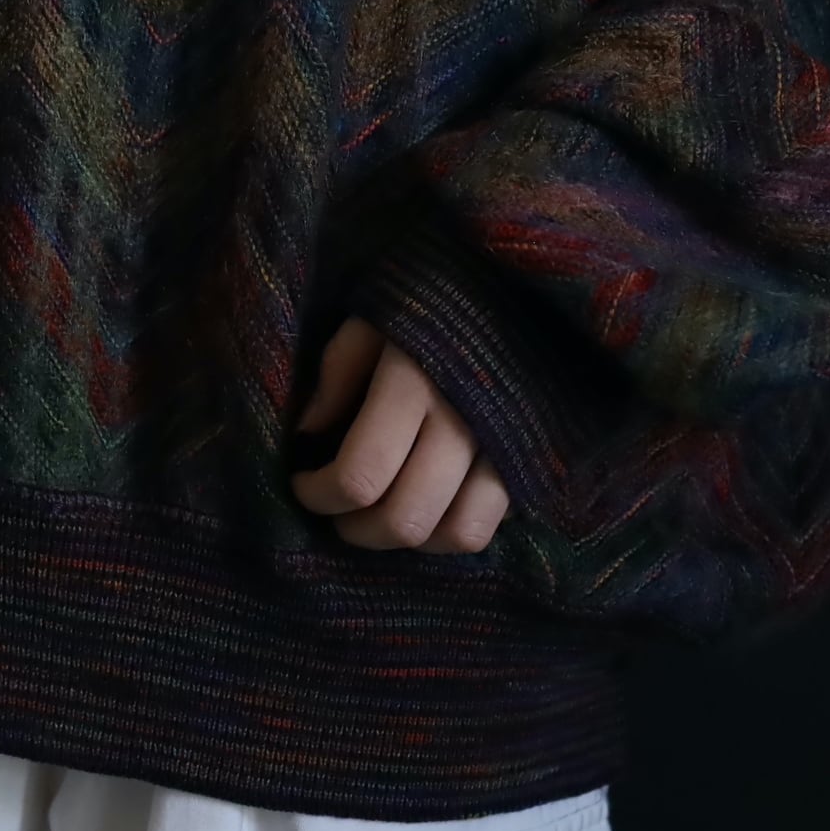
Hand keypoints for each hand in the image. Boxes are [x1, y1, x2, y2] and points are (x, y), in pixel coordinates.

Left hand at [287, 315, 510, 552]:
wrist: (517, 288)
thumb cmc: (424, 304)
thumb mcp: (369, 319)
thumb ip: (336, 373)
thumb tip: (307, 435)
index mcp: (415, 381)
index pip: (361, 474)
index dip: (319, 495)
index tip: (301, 482)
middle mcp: (464, 421)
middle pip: (405, 517)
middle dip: (355, 530)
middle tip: (334, 510)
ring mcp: (504, 445)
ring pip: (454, 533)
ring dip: (404, 542)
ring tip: (375, 516)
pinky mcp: (529, 459)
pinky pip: (490, 525)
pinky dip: (448, 533)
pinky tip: (421, 510)